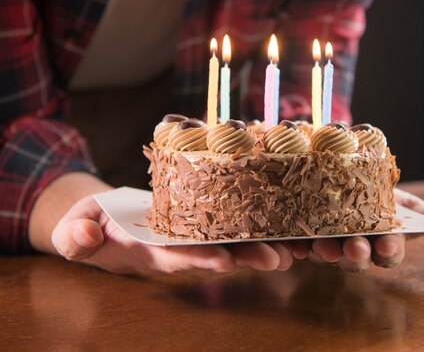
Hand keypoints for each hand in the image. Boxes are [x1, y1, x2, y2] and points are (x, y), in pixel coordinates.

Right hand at [50, 196, 293, 275]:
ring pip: (231, 241)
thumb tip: (84, 234)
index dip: (200, 260)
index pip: (179, 257)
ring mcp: (194, 236)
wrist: (106, 219)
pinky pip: (232, 223)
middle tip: (276, 258)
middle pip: (217, 253)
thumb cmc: (92, 224)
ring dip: (260, 245)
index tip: (224, 261)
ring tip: (290, 248)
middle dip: (246, 256)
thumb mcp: (76, 229)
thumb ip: (76, 235)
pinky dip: (259, 225)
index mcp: (151, 252)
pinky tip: (286, 224)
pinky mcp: (203, 221)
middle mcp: (180, 248)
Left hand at [290, 188, 423, 271]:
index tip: (388, 246)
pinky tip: (295, 241)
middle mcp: (358, 249)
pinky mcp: (307, 239)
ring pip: (328, 254)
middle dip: (356, 255)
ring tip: (322, 245)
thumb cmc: (382, 200)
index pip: (390, 254)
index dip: (389, 251)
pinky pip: (300, 246)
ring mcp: (332, 245)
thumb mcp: (406, 204)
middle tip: (354, 248)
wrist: (350, 184)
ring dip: (325, 252)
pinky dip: (297, 245)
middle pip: (358, 259)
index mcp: (384, 243)